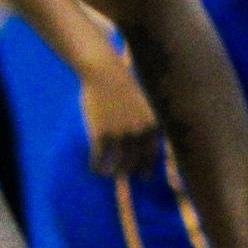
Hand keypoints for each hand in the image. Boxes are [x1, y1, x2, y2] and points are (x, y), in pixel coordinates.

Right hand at [80, 61, 159, 176]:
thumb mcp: (144, 103)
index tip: (143, 176)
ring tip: (107, 174)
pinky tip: (94, 169)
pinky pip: (98, 158)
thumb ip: (147, 122)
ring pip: (116, 163)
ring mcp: (120, 135)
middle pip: (134, 161)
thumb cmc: (123, 83)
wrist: (104, 71)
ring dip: (111, 172)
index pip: (152, 155)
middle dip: (128, 171)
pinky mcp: (101, 134)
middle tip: (122, 176)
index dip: (147, 167)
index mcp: (153, 125)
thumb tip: (145, 144)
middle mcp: (140, 133)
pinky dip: (96, 167)